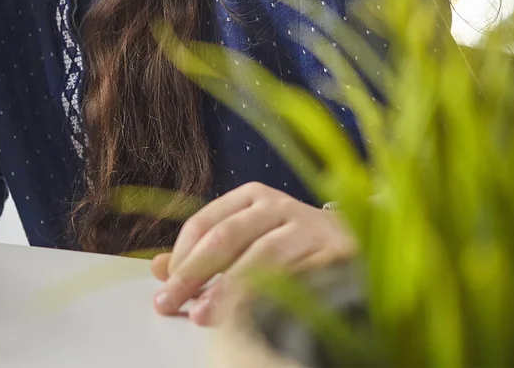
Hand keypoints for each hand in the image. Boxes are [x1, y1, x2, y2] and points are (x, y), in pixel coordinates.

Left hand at [149, 182, 355, 323]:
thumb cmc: (290, 242)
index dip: (182, 256)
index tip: (165, 287)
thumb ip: (201, 252)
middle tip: (172, 303)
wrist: (356, 241)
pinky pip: (299, 277)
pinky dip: (275, 297)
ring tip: (206, 315)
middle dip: (195, 273)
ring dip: (230, 289)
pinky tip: (256, 316)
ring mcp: (309, 228)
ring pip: (262, 256)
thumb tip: (158, 269)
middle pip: (227, 237)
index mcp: (251, 196)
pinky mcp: (336, 254)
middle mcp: (279, 205)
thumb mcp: (244, 238)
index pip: (205, 222)